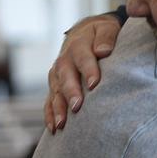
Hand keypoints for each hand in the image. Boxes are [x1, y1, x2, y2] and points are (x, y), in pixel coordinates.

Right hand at [44, 15, 121, 132]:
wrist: (84, 34)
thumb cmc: (100, 34)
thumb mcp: (106, 28)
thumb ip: (106, 37)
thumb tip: (103, 50)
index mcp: (78, 46)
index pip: (83, 58)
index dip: (88, 70)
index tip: (94, 84)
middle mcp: (64, 61)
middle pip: (65, 77)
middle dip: (71, 92)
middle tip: (77, 107)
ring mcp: (57, 75)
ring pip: (55, 92)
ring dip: (58, 108)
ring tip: (62, 124)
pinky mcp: (55, 87)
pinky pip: (49, 101)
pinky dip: (50, 115)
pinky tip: (54, 129)